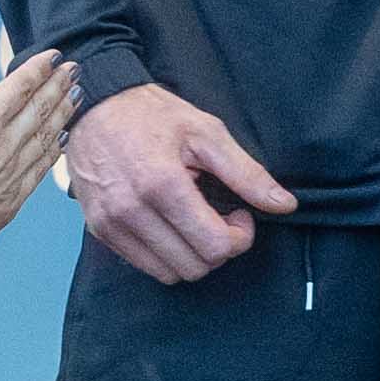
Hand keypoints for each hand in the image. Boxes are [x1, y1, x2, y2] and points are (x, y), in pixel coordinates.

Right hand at [0, 42, 83, 276]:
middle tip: (75, 67)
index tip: (54, 55)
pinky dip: (56, 149)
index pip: (17, 88)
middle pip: (39, 108)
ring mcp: (13, 175)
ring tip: (78, 94)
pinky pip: (43, 168)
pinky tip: (64, 140)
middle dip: (58, 85)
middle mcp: (4, 146)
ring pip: (47, 136)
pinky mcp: (14, 200)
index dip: (37, 68)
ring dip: (63, 112)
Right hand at [52, 78, 297, 282]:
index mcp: (162, 185)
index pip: (215, 246)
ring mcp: (111, 224)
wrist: (94, 106)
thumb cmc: (154, 115)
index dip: (239, 237)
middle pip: (195, 266)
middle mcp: (132, 211)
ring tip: (193, 220)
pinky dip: (166, 255)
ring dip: (192, 256)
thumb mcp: (207, 133)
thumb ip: (247, 173)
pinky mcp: (99, 230)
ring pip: (170, 274)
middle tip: (218, 216)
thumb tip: (285, 205)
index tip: (239, 212)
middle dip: (218, 248)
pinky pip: (144, 266)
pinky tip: (170, 224)